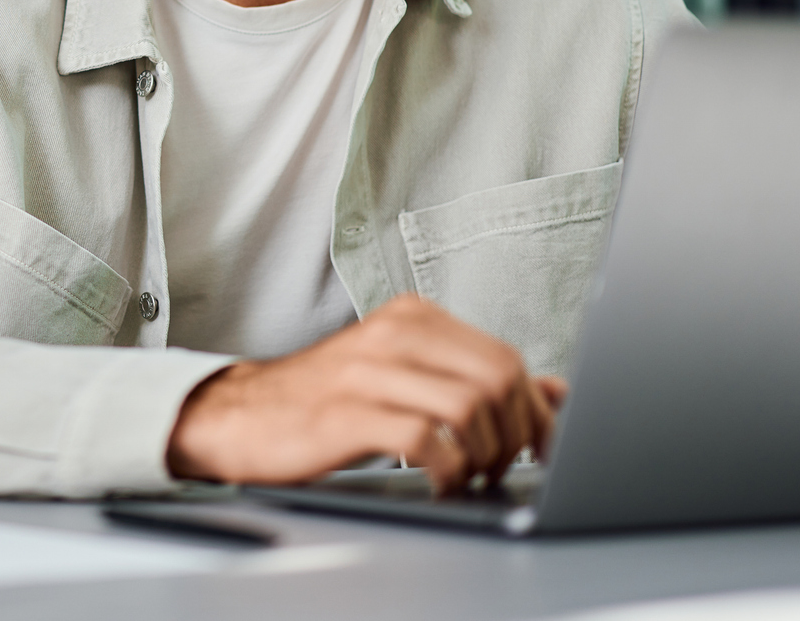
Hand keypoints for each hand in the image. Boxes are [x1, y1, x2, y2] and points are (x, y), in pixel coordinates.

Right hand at [166, 295, 563, 493]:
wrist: (240, 414)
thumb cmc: (328, 399)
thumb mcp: (405, 373)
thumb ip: (476, 376)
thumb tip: (559, 392)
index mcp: (412, 316)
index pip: (506, 358)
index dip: (535, 411)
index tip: (541, 446)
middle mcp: (393, 333)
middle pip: (497, 379)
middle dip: (516, 434)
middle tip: (504, 466)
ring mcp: (368, 371)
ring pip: (469, 407)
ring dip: (485, 456)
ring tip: (471, 475)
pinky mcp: (346, 414)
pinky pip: (425, 441)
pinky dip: (448, 471)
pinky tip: (439, 482)